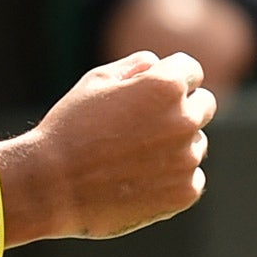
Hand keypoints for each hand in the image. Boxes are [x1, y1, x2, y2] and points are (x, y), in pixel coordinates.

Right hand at [20, 52, 213, 239]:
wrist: (52, 187)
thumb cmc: (70, 128)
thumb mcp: (95, 82)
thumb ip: (135, 66)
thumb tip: (157, 64)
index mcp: (166, 86)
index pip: (191, 70)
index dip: (168, 76)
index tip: (148, 93)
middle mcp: (184, 120)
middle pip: (203, 105)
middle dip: (180, 108)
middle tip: (143, 126)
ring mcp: (187, 159)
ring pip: (195, 143)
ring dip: (175, 146)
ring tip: (131, 157)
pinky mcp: (184, 192)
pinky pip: (191, 177)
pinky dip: (171, 178)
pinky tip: (137, 180)